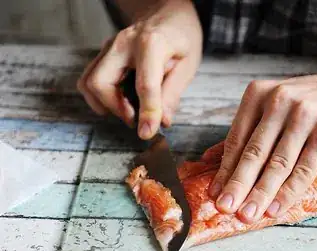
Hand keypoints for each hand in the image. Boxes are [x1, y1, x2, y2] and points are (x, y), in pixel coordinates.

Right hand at [77, 0, 202, 138]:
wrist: (167, 11)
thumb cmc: (180, 36)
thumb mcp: (188, 64)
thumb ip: (173, 93)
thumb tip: (162, 121)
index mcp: (151, 43)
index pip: (145, 85)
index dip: (147, 113)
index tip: (147, 132)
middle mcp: (123, 43)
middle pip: (100, 83)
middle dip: (116, 109)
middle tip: (137, 119)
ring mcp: (109, 47)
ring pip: (88, 82)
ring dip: (105, 104)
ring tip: (129, 110)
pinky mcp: (104, 53)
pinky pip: (89, 79)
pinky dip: (100, 97)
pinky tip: (120, 101)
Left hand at [209, 71, 316, 222]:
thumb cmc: (308, 106)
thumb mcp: (272, 109)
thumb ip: (244, 132)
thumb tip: (207, 159)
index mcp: (258, 94)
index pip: (237, 139)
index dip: (224, 170)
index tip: (214, 195)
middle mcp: (279, 101)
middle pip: (254, 152)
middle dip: (238, 185)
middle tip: (224, 209)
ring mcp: (304, 115)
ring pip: (278, 164)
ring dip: (260, 194)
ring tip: (247, 215)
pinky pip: (303, 169)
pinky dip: (288, 192)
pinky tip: (275, 209)